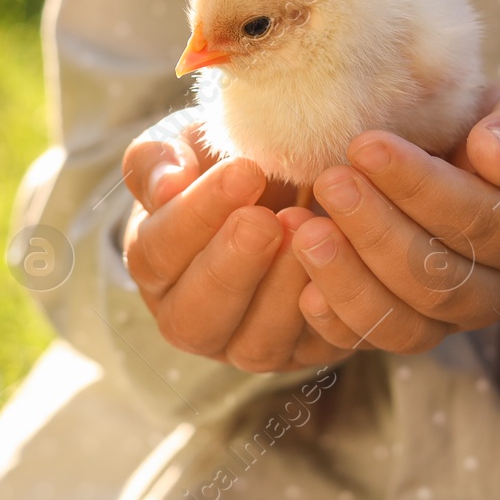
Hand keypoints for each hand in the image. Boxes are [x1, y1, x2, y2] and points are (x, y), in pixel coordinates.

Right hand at [120, 123, 354, 371]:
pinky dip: (330, 312)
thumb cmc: (230, 164)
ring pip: (256, 344)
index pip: (158, 252)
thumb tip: (166, 186)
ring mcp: (249, 344)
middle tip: (266, 220)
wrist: (299, 180)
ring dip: (282, 290)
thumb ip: (161, 157)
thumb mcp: (189, 147)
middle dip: (231, 267)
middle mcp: (193, 318)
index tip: (243, 171)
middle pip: (194, 318)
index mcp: (156, 266)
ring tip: (308, 232)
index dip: (197, 215)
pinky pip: (315, 349)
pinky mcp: (305, 352)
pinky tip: (343, 264)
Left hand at [288, 79, 499, 353]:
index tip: (367, 145)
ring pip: (406, 323)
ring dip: (350, 279)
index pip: (481, 221)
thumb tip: (495, 153)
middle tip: (330, 181)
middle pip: (439, 279)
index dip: (422, 188)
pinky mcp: (416, 327)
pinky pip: (377, 339)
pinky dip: (338, 320)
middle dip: (377, 232)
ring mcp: (457, 317)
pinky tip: (302, 289)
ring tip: (305, 230)